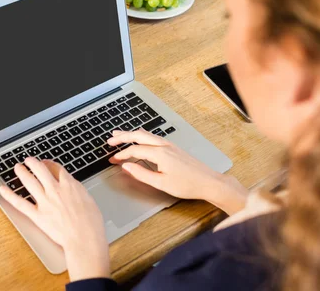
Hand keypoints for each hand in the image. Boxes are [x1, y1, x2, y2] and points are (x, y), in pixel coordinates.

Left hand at [0, 158, 110, 281]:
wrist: (84, 238)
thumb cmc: (91, 223)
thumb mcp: (88, 199)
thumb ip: (77, 191)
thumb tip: (73, 189)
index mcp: (69, 185)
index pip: (56, 168)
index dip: (49, 163)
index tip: (46, 163)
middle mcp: (55, 189)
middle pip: (40, 170)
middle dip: (33, 163)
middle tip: (28, 160)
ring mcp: (45, 201)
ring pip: (29, 181)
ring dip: (22, 172)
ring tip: (17, 167)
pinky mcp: (37, 215)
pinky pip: (20, 203)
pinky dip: (10, 195)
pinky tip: (3, 189)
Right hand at [108, 130, 247, 214]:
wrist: (209, 182)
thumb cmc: (188, 185)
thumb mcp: (161, 183)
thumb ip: (141, 174)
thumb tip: (127, 167)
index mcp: (159, 153)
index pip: (134, 150)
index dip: (121, 155)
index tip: (112, 160)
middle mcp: (164, 145)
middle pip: (138, 135)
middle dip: (122, 136)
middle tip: (110, 140)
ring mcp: (169, 145)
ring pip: (146, 134)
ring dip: (131, 134)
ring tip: (120, 135)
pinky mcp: (173, 147)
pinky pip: (153, 137)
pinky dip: (141, 136)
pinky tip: (139, 138)